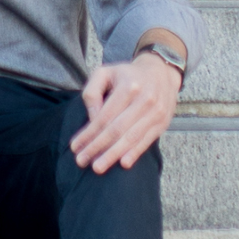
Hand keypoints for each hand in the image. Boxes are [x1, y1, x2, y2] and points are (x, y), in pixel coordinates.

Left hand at [70, 51, 181, 171]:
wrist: (161, 71)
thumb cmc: (127, 75)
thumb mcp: (105, 72)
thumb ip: (93, 92)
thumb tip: (92, 119)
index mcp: (128, 86)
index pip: (104, 116)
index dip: (89, 133)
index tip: (75, 146)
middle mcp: (143, 99)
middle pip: (116, 129)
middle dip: (97, 147)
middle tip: (81, 161)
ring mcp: (155, 112)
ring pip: (131, 138)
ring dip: (113, 155)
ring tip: (98, 167)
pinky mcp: (162, 123)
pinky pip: (147, 141)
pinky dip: (135, 153)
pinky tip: (123, 164)